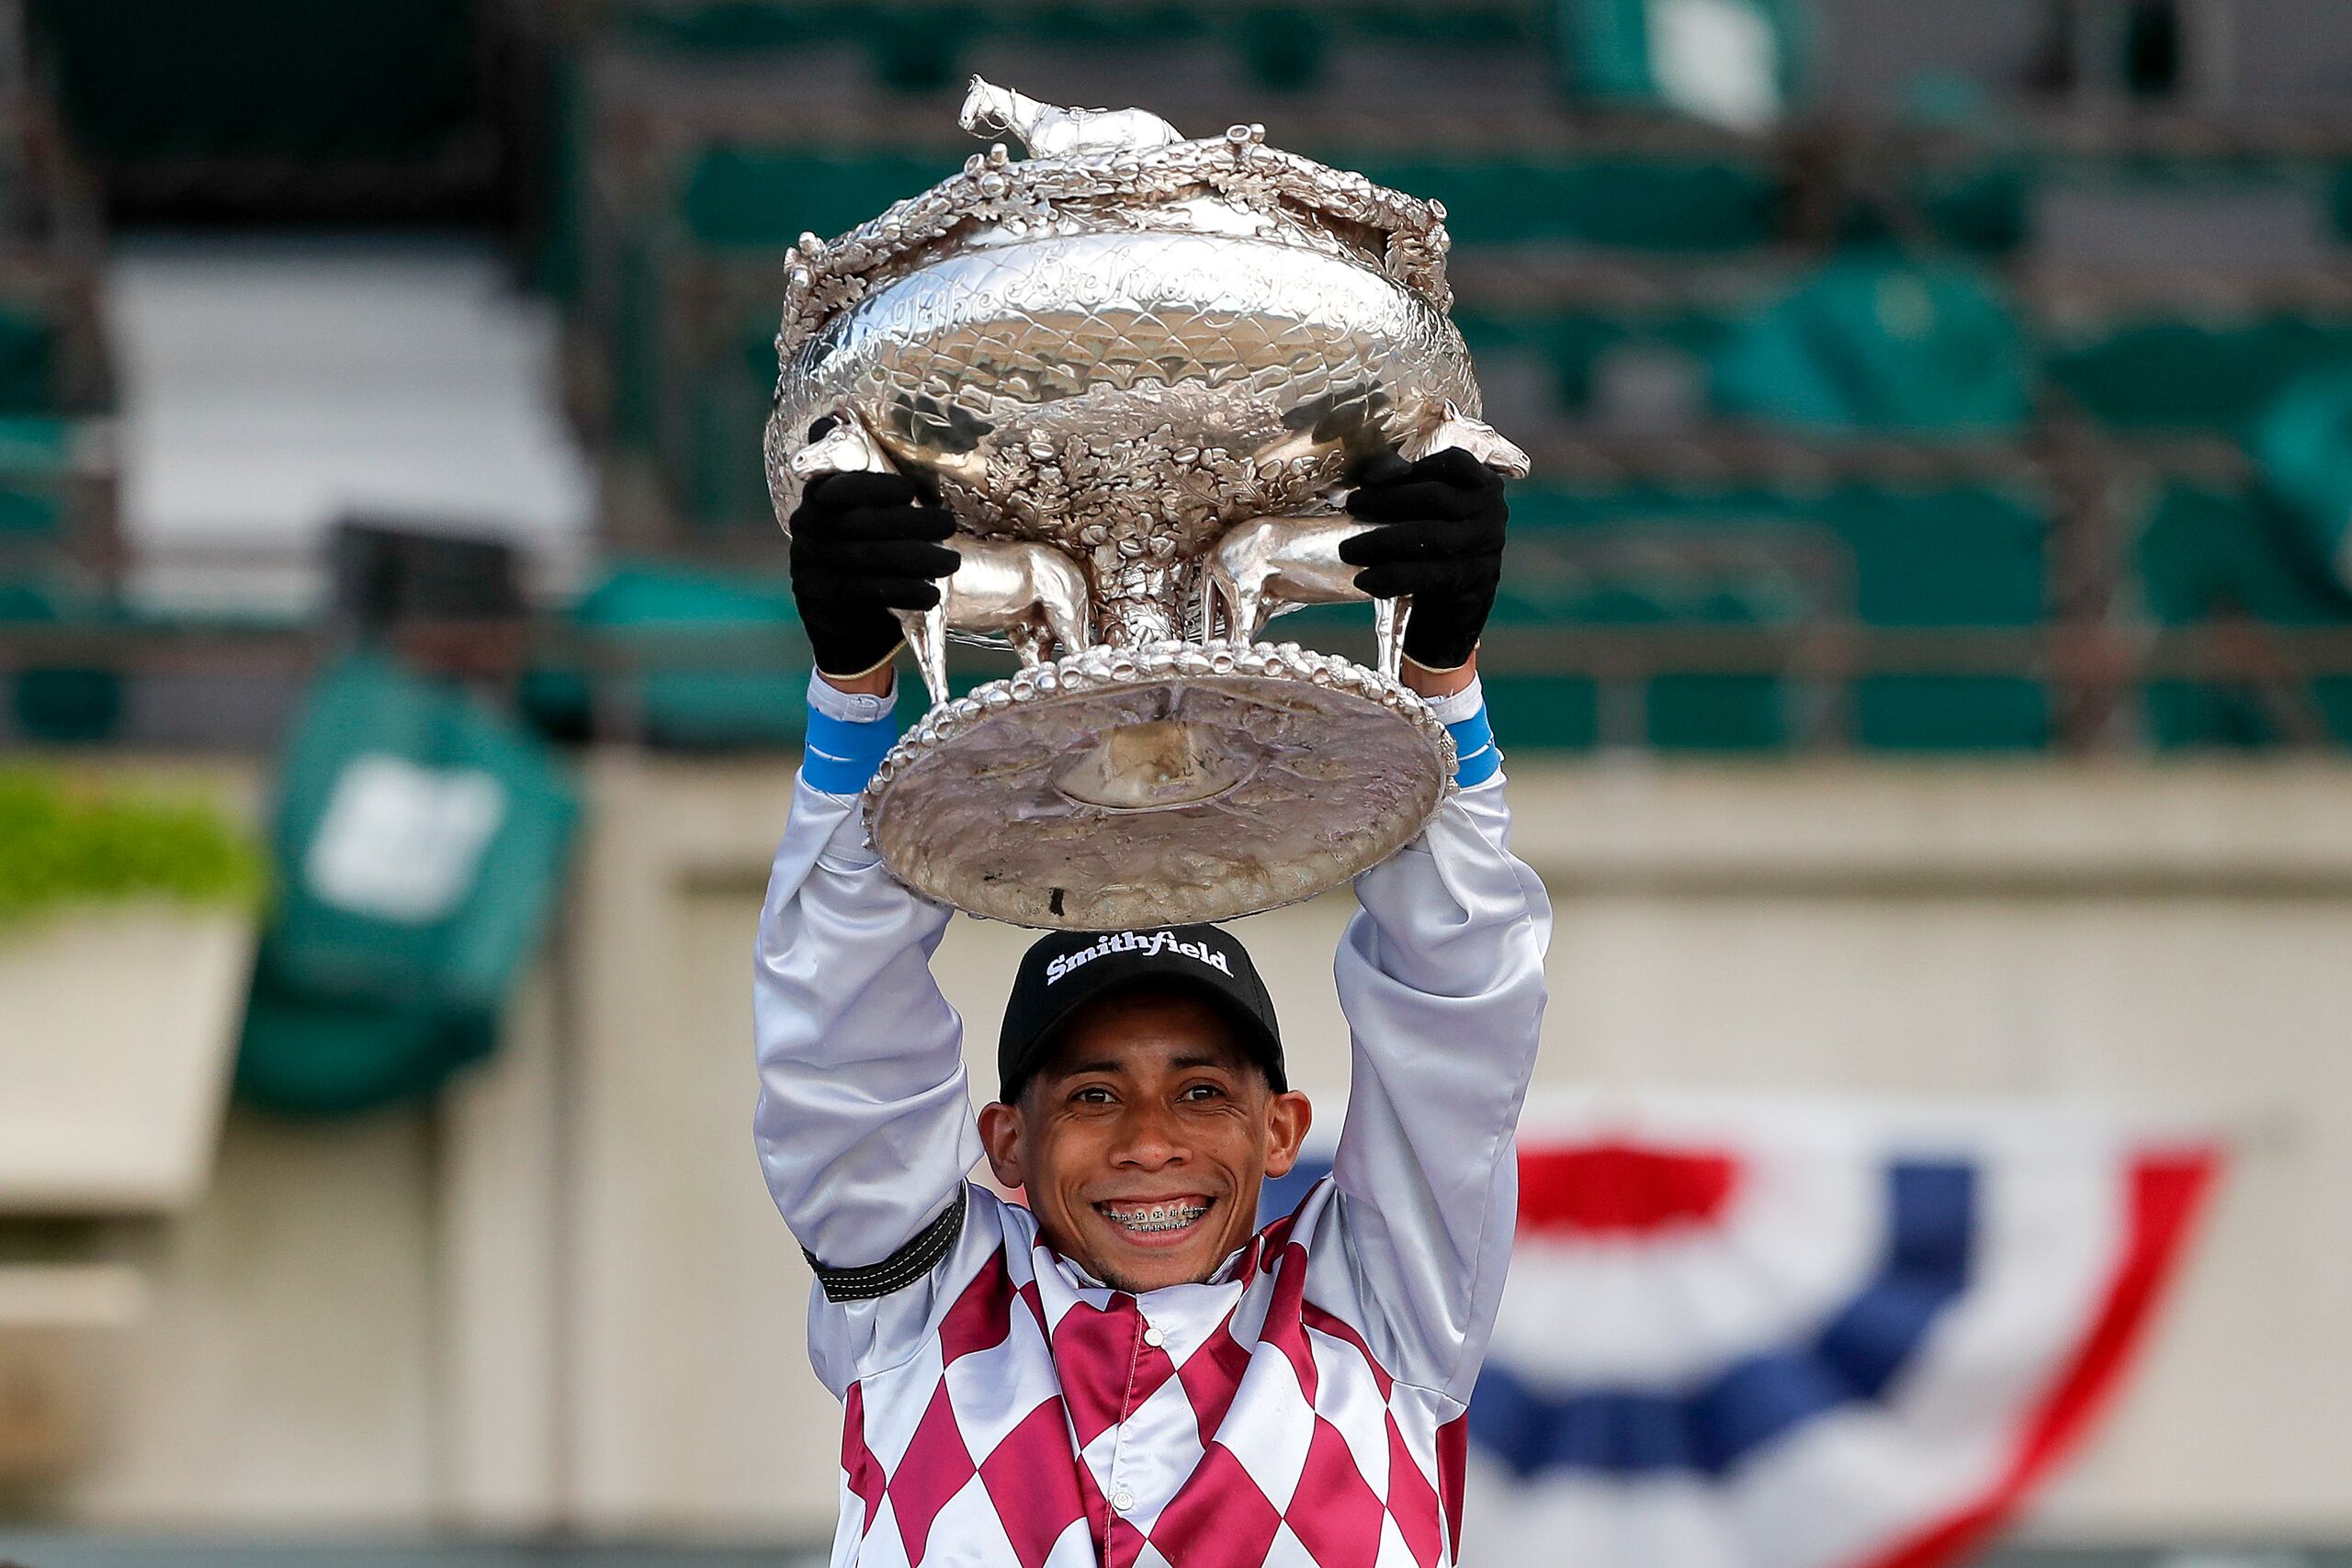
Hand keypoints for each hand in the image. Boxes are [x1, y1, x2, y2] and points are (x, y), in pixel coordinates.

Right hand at [787, 458, 958, 680]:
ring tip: (951, 561)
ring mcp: (809, 566)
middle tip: (948, 524)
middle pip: (859, 522)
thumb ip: (880, 498)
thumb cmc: (867, 561)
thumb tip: (918, 480)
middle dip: (910, 522)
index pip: (839, 486)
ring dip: (916, 557)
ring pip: (866, 557)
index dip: (874, 486)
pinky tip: (931, 593)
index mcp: (817, 498)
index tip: (909, 490)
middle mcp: (806, 528)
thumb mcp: (867, 525)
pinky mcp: (822, 601)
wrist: (848, 629)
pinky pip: (865, 592)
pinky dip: (903, 591)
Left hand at [1338, 446, 1506, 671]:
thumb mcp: (1427, 512)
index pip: (1453, 462)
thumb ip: (1406, 485)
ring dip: (1381, 541)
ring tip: (1347, 549)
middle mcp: (1492, 512)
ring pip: (1429, 536)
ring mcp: (1486, 547)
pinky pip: (1428, 575)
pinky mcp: (1472, 581)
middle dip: (1386, 500)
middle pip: (1435, 497)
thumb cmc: (1433, 546)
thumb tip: (1374, 476)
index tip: (1370, 478)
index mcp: (1484, 485)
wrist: (1455, 609)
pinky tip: (1365, 579)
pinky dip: (1392, 577)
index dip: (1413, 467)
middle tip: (1351, 506)